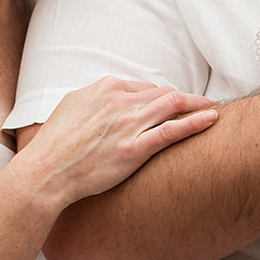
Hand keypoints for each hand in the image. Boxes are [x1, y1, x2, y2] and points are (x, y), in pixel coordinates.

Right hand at [23, 78, 216, 206]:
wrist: (46, 172)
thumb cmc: (55, 144)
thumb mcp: (71, 107)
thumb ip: (93, 99)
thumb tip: (104, 97)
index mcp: (104, 89)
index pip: (144, 87)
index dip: (161, 96)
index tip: (172, 103)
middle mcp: (120, 102)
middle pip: (163, 94)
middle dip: (185, 98)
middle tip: (202, 102)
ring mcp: (129, 124)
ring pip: (172, 106)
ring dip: (196, 105)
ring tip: (212, 108)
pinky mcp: (135, 149)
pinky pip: (172, 131)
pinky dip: (195, 123)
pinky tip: (211, 120)